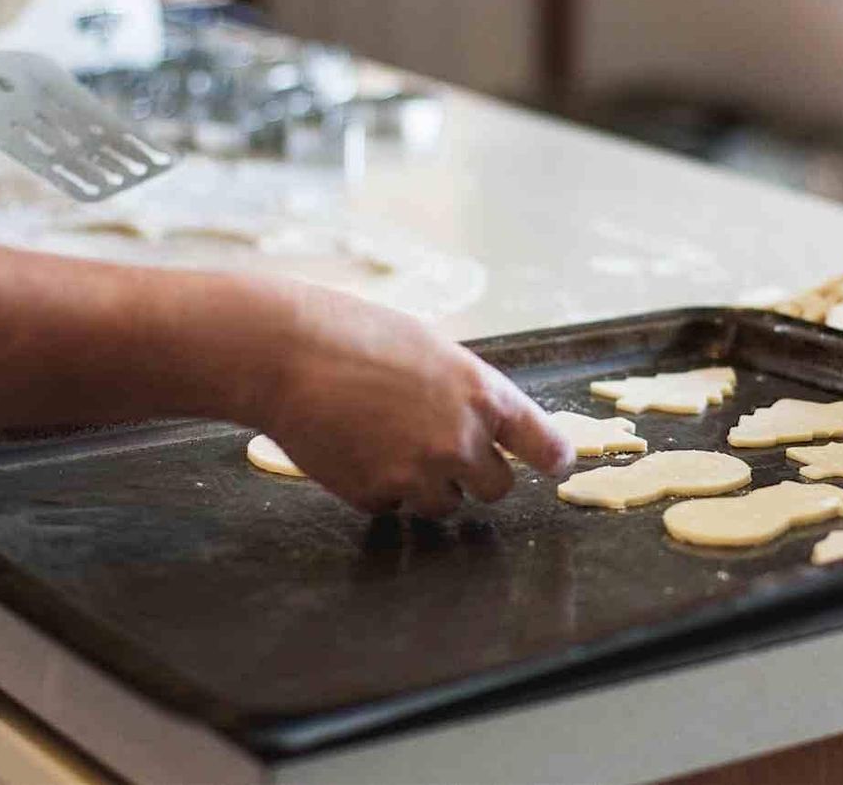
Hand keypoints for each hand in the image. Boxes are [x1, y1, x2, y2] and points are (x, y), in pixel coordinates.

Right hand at [251, 283, 573, 516]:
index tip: (556, 464)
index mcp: (484, 394)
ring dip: (426, 486)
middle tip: (440, 450)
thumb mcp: (430, 349)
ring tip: (386, 441)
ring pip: (445, 505)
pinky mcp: (377, 495)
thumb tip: (482, 425)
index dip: (553, 457)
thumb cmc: (355, 335)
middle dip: (474, 475)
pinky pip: (392, 506)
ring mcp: (419, 473)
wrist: (286, 352)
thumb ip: (464, 391)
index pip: (544, 444)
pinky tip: (353, 449)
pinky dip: (378, 488)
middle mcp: (462, 440)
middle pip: (497, 488)